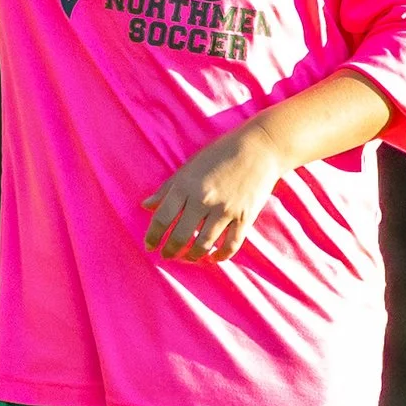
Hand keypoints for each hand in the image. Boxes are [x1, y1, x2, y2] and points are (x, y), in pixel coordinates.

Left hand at [141, 116, 290, 261]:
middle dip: (170, 251)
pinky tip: (213, 258)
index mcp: (186, 185)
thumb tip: (145, 205)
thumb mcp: (189, 166)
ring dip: (192, 256)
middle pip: (180, 236)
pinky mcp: (244, 217)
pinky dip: (220, 256)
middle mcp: (203, 199)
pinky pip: (230, 245)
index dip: (153, 236)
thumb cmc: (220, 154)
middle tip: (167, 255)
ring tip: (188, 258)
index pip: (162, 218)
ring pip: (203, 245)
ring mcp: (225, 210)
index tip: (149, 246)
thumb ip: (167, 188)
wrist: (259, 148)